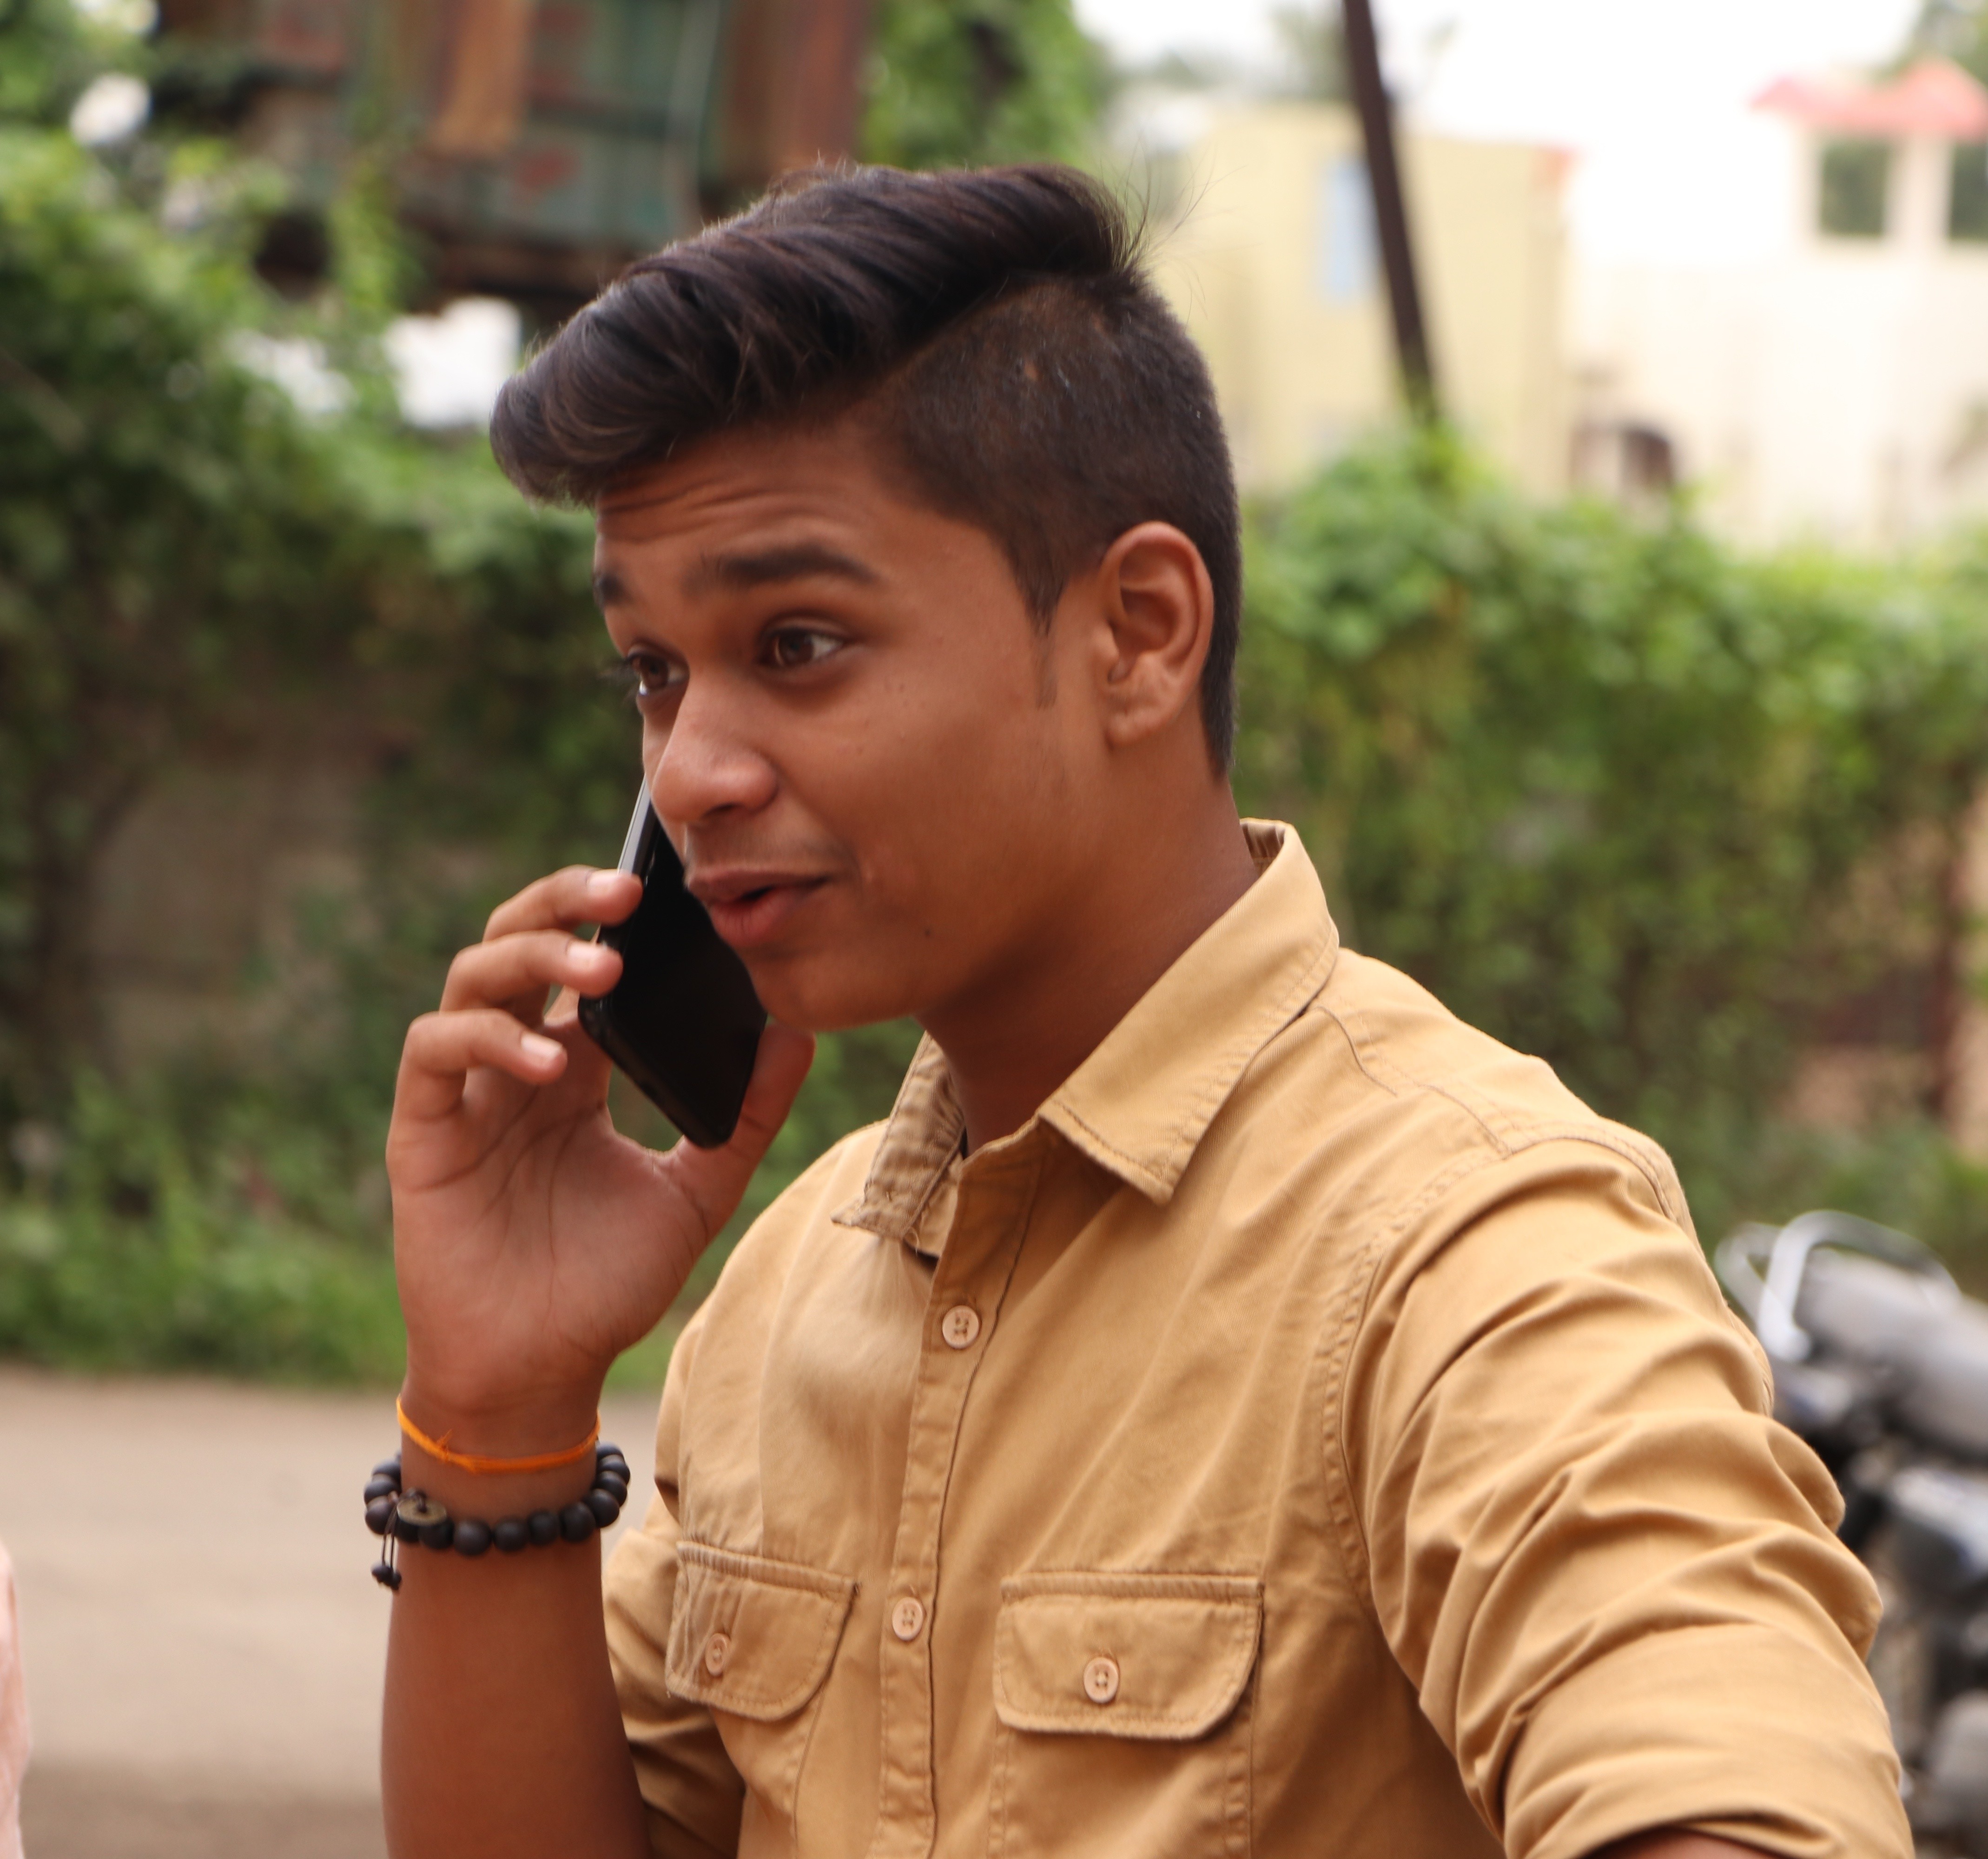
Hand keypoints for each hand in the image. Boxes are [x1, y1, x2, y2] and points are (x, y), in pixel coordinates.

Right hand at [385, 865, 812, 1448]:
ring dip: (533, 957)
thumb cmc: (607, 1282)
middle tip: (628, 891)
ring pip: (473, 978)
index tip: (675, 891)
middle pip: (519, 939)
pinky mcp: (424, 1131)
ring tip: (603, 968)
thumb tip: (798, 1031)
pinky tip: (550, 1062)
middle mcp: (517, 1064)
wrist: (539, 1370)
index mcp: (577, 1066)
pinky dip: (488, 1040)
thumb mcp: (696, 1191)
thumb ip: (747, 1115)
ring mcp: (466, 1092)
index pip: (586, 959)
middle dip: (565, 901)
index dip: (616, 918)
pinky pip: (436, 1053)